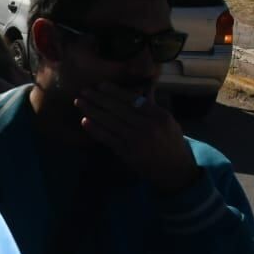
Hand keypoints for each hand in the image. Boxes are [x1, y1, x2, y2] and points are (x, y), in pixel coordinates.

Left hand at [74, 83, 198, 193]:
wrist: (174, 169)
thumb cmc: (170, 142)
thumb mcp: (168, 121)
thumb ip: (152, 105)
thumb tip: (143, 87)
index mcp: (158, 115)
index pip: (133, 99)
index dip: (114, 91)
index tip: (100, 85)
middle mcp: (148, 126)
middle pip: (118, 109)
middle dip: (98, 98)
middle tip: (83, 91)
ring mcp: (136, 139)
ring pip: (110, 121)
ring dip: (92, 111)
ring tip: (79, 102)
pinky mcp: (127, 152)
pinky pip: (108, 138)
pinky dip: (95, 129)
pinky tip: (84, 121)